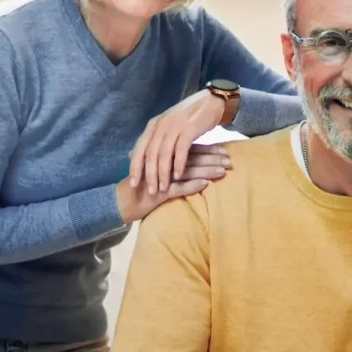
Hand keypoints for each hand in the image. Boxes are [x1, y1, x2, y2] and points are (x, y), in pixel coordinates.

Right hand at [115, 144, 229, 221]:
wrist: (120, 201)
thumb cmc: (141, 189)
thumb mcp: (158, 175)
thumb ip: (172, 166)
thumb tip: (191, 163)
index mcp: (165, 157)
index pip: (190, 150)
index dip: (209, 150)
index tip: (225, 150)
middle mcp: (164, 164)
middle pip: (192, 158)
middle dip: (213, 159)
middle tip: (231, 159)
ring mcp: (161, 177)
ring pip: (188, 171)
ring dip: (207, 170)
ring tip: (223, 170)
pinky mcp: (158, 192)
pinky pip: (177, 188)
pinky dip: (191, 186)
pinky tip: (204, 184)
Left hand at [129, 90, 232, 193]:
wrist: (210, 102)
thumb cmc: (187, 118)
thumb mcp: (166, 126)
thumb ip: (152, 140)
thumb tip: (132, 155)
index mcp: (153, 125)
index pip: (139, 149)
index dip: (135, 168)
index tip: (134, 184)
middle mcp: (161, 125)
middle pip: (150, 154)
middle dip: (149, 175)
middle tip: (151, 191)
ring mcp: (174, 126)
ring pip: (164, 154)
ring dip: (163, 174)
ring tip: (163, 188)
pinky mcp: (189, 129)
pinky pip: (180, 150)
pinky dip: (178, 164)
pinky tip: (178, 176)